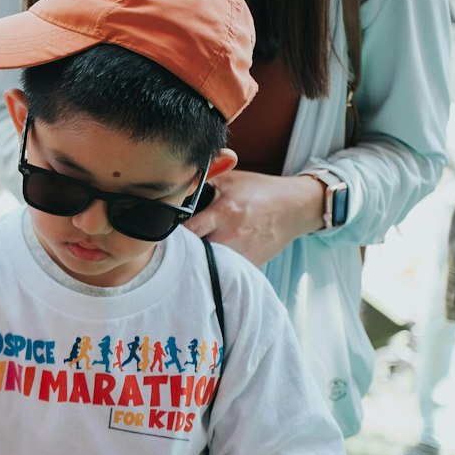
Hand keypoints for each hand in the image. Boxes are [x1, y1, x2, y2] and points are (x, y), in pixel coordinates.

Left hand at [182, 170, 322, 265]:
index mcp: (224, 212)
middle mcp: (232, 236)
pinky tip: (206, 263)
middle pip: (194, 253)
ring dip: (195, 263)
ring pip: (207, 267)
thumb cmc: (259, 191)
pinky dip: (213, 270)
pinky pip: (224, 274)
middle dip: (180, 252)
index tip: (159, 232)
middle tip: (170, 248)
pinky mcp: (250, 266)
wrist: (295, 207)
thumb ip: (203, 180)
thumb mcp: (230, 180)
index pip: (188, 229)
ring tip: (185, 257)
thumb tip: (173, 182)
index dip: (170, 233)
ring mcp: (242, 254)